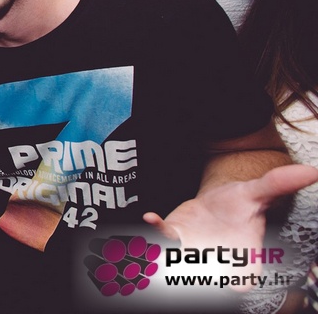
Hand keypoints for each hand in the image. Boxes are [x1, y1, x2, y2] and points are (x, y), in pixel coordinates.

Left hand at [143, 164, 317, 289]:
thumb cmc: (241, 204)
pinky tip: (151, 217)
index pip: (244, 277)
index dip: (239, 281)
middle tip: (189, 263)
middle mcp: (217, 257)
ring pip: (180, 260)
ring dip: (170, 255)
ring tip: (166, 244)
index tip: (235, 283)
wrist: (218, 201)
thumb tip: (313, 170)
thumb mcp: (258, 192)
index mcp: (243, 253)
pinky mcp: (174, 237)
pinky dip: (155, 229)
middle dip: (198, 272)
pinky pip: (162, 238)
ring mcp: (193, 250)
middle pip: (208, 274)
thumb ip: (280, 184)